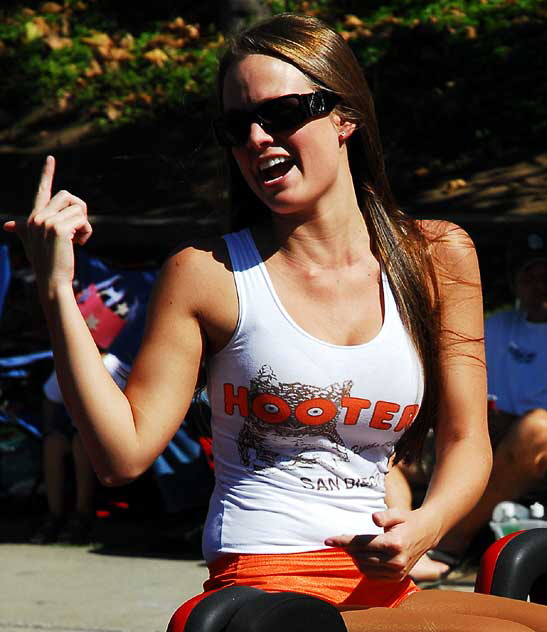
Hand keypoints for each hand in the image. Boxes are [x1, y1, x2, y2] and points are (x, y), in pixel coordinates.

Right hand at [3, 156, 91, 293]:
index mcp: (33, 218)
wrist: (52, 280)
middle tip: (79, 230)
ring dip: (85, 224)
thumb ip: (22, 230)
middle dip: (80, 210)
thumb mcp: (32, 243)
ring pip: (78, 207)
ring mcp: (47, 222)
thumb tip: (6, 225)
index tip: (51, 157)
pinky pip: (83, 219)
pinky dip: (87, 231)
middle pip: (68, 196)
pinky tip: (80, 243)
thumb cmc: (46, 263)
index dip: (47, 173)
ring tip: (78, 240)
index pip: (42, 191)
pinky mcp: (59, 228)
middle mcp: (38, 217)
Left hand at [325, 508, 437, 580]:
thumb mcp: (397, 512)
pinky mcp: (397, 578)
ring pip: (364, 568)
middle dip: (347, 548)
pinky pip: (372, 576)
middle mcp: (396, 561)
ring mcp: (397, 572)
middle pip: (361, 556)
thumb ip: (384, 515)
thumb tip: (373, 518)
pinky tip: (362, 555)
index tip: (327, 540)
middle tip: (339, 540)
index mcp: (395, 544)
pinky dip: (364, 566)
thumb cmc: (407, 520)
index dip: (343, 541)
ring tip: (352, 547)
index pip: (362, 543)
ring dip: (354, 557)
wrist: (426, 533)